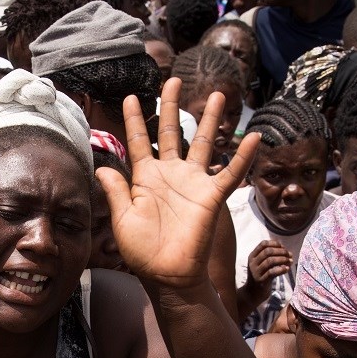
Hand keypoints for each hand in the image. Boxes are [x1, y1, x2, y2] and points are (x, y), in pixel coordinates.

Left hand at [99, 78, 259, 288]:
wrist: (168, 276)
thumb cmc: (143, 253)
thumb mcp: (122, 220)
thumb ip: (115, 192)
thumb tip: (102, 167)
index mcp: (145, 179)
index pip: (138, 142)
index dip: (134, 120)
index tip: (130, 97)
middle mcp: (170, 175)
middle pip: (171, 132)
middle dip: (171, 106)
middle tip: (173, 80)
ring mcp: (192, 183)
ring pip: (204, 143)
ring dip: (211, 119)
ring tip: (218, 95)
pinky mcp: (211, 197)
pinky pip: (230, 173)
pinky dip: (242, 156)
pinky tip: (254, 136)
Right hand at [242, 240, 292, 300]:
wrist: (253, 293)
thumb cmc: (261, 276)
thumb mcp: (261, 264)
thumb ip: (269, 256)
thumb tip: (285, 249)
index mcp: (252, 256)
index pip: (263, 244)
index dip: (275, 243)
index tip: (283, 247)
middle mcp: (253, 263)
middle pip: (268, 252)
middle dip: (281, 251)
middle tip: (289, 254)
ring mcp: (256, 272)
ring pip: (270, 261)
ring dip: (283, 259)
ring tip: (290, 261)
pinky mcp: (261, 281)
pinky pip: (272, 272)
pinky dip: (281, 269)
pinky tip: (287, 269)